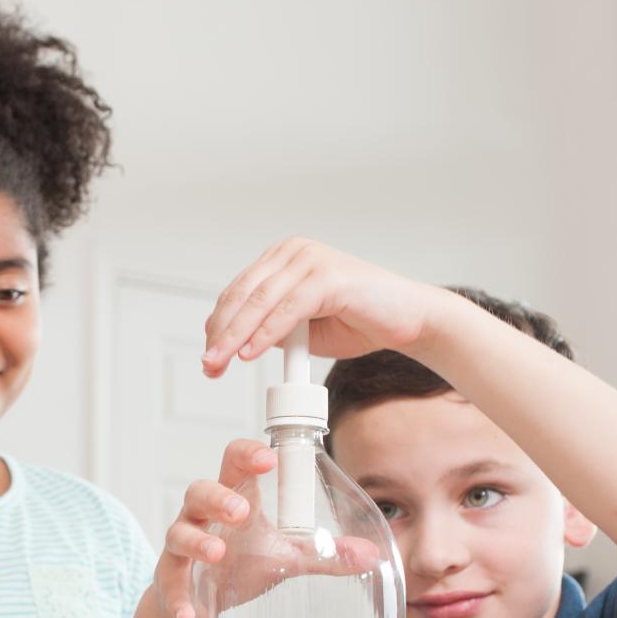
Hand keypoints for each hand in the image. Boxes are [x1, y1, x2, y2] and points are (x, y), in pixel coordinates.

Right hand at [155, 439, 380, 617]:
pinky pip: (169, 583)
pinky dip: (178, 599)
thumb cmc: (242, 562)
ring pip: (179, 531)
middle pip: (200, 491)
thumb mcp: (285, 555)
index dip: (247, 455)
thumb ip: (325, 553)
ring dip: (198, 541)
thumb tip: (372, 555)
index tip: (268, 459)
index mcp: (235, 499)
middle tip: (242, 511)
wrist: (200, 600)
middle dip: (219, 498)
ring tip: (217, 553)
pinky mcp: (170, 577)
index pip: (234, 462)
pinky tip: (192, 616)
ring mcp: (183, 545)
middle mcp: (204, 516)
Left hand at [201, 238, 448, 375]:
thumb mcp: (302, 329)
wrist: (408, 322)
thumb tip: (233, 342)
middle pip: (243, 295)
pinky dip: (265, 333)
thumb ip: (271, 328)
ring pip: (260, 301)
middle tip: (208, 364)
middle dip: (221, 333)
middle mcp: (294, 252)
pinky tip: (250, 353)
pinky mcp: (328, 276)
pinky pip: (287, 308)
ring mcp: (311, 260)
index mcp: (284, 258)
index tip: (208, 356)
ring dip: (235, 336)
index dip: (218, 325)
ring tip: (220, 362)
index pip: (238, 292)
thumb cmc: (359, 321)